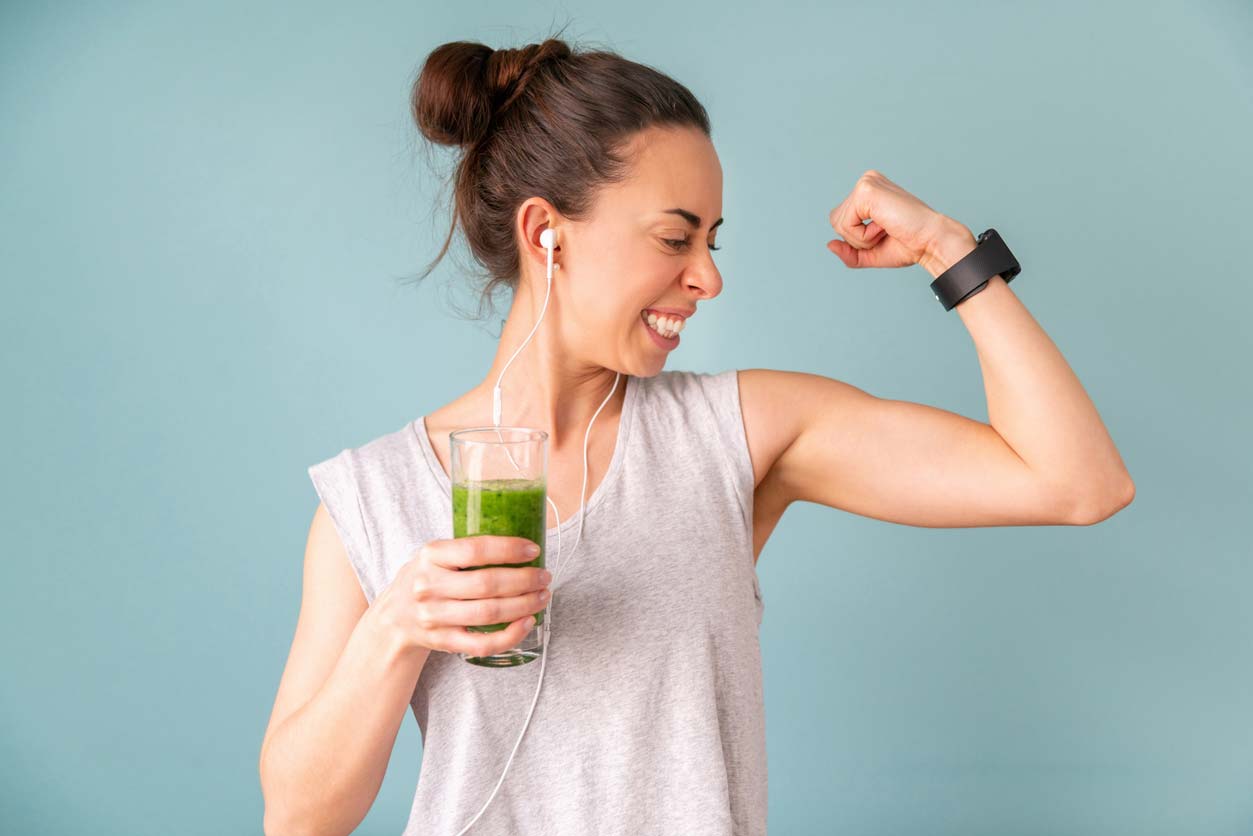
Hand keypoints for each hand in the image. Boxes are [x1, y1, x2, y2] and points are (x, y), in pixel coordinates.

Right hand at [366, 535, 550, 657]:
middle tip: (544, 576)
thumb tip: (520, 543)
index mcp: (431, 556)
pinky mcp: (443, 642)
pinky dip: (510, 635)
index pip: (475, 550)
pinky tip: (526, 623)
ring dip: (523, 605)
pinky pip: (482, 644)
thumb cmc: (426, 578)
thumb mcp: (436, 554)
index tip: (533, 549)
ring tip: (542, 596)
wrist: (394, 617)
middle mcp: (429, 586)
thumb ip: (467, 548)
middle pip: (486, 584)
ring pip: (489, 613)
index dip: (509, 549)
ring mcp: (434, 616)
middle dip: (524, 580)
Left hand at [826, 169, 972, 276]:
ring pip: (838, 223)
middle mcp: (867, 181)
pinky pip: (846, 225)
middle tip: (886, 231)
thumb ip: (849, 251)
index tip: (885, 232)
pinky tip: (885, 226)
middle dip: (857, 238)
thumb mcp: (871, 252)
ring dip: (861, 238)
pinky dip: (863, 236)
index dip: (857, 238)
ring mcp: (866, 182)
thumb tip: (829, 244)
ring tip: (886, 228)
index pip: (840, 220)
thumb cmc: (909, 244)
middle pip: (835, 221)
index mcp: (869, 190)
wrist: (931, 242)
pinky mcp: (866, 190)